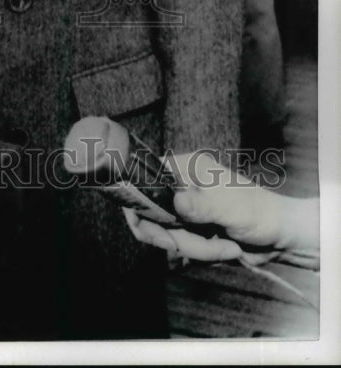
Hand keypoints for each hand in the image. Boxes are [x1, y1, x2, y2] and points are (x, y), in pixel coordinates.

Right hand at [124, 151, 314, 263]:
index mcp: (184, 167)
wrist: (280, 235)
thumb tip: (175, 202)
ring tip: (227, 247)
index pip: (143, 180)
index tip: (161, 234)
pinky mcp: (190, 229)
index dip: (141, 208)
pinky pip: (180, 247)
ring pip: (167, 235)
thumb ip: (202, 206)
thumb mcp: (231, 208)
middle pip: (152, 215)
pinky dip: (200, 254)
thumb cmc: (259, 211)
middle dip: (179, 238)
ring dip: (196, 249)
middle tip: (205, 247)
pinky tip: (224, 249)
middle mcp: (178, 185)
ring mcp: (183, 209)